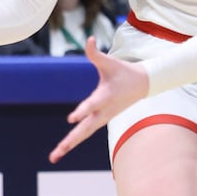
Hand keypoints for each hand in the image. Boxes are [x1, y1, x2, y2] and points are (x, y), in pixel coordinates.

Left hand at [49, 38, 148, 162]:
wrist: (143, 85)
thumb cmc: (124, 72)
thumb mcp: (111, 61)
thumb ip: (96, 53)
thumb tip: (89, 39)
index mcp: (106, 96)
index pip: (92, 105)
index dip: (82, 111)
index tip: (71, 119)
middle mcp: (104, 111)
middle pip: (85, 129)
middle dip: (71, 140)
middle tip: (58, 151)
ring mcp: (103, 118)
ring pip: (84, 134)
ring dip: (69, 145)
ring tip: (54, 156)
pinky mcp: (101, 120)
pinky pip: (86, 133)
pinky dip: (74, 141)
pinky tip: (63, 149)